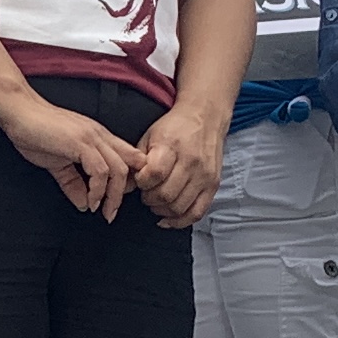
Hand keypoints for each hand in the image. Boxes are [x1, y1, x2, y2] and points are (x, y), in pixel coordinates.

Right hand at [4, 97, 140, 218]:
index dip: (129, 179)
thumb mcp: (58, 163)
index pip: (129, 156)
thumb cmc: (35, 132)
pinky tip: (89, 200)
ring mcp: (92, 137)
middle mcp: (100, 135)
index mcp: (98, 137)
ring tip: (102, 211)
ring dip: (113, 196)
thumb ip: (73, 183)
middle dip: (122, 194)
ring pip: (118, 170)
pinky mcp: (80, 142)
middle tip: (111, 213)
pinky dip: (97, 190)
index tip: (117, 199)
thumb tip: (83, 204)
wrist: (19, 112)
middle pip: (129, 166)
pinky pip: (99, 171)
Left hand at [133, 103, 224, 226]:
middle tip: (147, 193)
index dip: (142, 183)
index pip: (154, 174)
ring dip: (162, 210)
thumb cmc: (174, 127)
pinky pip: (197, 212)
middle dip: (150, 199)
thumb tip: (124, 186)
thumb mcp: (149, 136)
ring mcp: (204, 175)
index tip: (140, 180)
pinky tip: (169, 217)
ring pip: (180, 207)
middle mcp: (191, 162)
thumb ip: (136, 161)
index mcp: (172, 146)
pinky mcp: (213, 185)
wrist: (205, 117)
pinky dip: (180, 220)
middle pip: (166, 195)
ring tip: (157, 201)